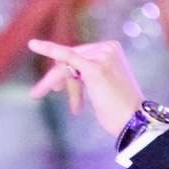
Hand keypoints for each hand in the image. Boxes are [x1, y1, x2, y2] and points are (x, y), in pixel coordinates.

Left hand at [28, 38, 144, 136]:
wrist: (134, 123)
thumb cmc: (121, 111)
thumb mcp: (103, 86)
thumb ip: (87, 74)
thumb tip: (62, 75)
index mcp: (112, 50)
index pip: (81, 55)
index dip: (69, 74)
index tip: (59, 89)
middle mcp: (108, 49)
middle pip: (71, 58)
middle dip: (60, 78)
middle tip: (40, 92)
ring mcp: (102, 57)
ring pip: (66, 63)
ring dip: (52, 79)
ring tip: (37, 94)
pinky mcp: (94, 68)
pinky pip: (66, 57)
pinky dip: (49, 49)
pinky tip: (33, 45)